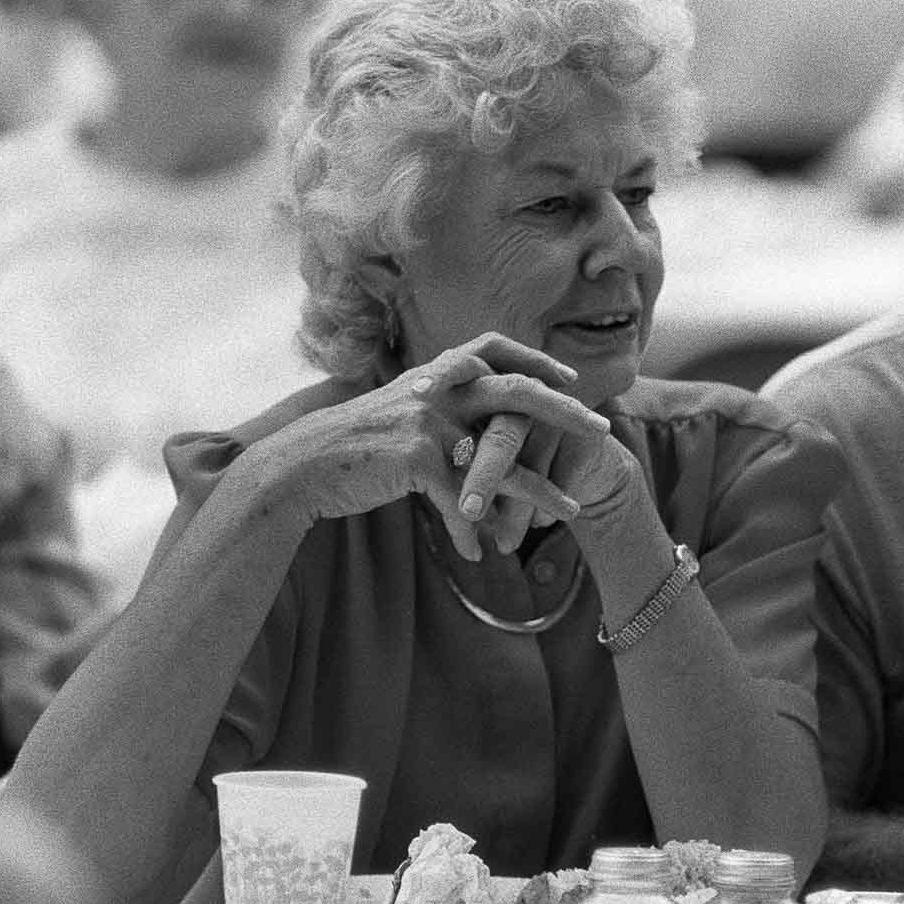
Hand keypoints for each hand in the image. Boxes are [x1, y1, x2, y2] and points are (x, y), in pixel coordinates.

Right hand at [260, 333, 611, 560]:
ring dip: (541, 490)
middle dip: (566, 412)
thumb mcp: (399, 407)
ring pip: (503, 459)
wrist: (301, 465)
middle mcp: (438, 389)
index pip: (494, 349)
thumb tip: (474, 405)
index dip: (536, 360)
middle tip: (603, 429)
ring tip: (572, 512)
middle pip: (518, 393)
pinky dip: (473, 531)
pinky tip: (480, 554)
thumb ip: (439, 401)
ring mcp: (430, 422)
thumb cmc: (352, 443)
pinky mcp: (419, 460)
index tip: (571, 379)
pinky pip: (462, 502)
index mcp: (436, 373)